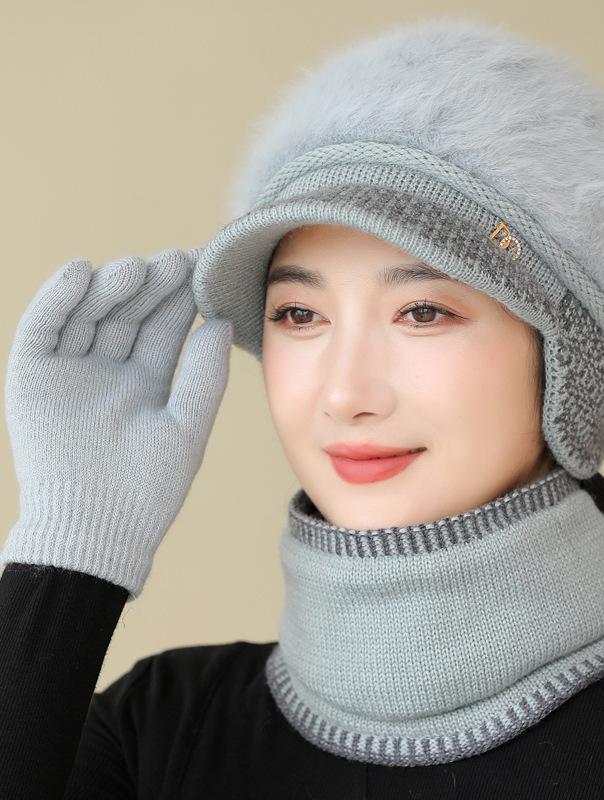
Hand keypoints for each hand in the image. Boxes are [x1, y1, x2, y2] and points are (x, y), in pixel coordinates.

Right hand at [1, 247, 232, 600]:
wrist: (98, 531)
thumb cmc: (150, 488)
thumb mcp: (186, 425)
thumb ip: (203, 374)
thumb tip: (221, 322)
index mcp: (146, 381)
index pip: (164, 327)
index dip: (182, 297)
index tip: (205, 267)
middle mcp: (108, 370)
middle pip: (129, 313)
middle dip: (152, 286)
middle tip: (176, 259)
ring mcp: (69, 371)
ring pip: (90, 314)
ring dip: (111, 287)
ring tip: (138, 268)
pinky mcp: (31, 376)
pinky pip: (43, 328)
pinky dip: (57, 299)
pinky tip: (81, 272)